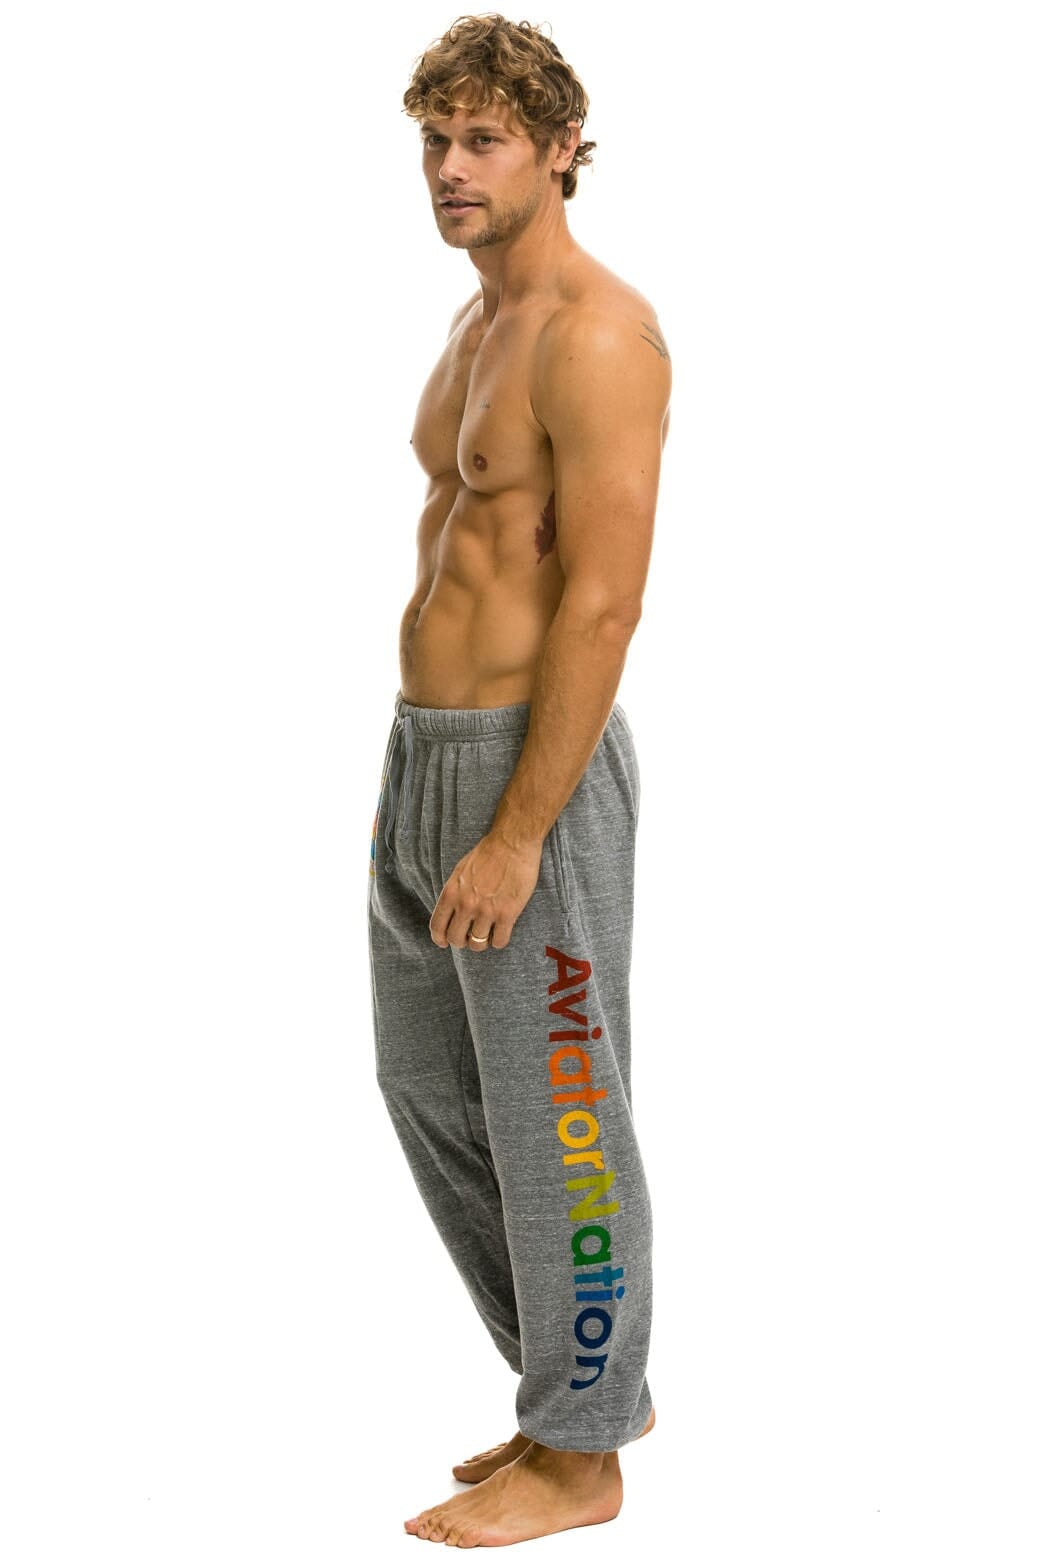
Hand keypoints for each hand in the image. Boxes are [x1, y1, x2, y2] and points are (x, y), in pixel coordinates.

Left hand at [429, 830, 542, 950]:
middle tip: (469, 938)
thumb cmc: (487, 853)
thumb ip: (454, 893)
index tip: (444, 942)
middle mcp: (466, 905)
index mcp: (452, 893)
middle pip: (456, 939)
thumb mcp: (460, 871)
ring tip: (486, 935)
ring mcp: (487, 911)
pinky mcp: (507, 914)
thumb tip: (452, 912)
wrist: (512, 844)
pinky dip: (498, 941)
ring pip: (477, 944)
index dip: (440, 938)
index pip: (437, 926)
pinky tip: (501, 933)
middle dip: (461, 941)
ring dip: (481, 942)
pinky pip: (499, 941)